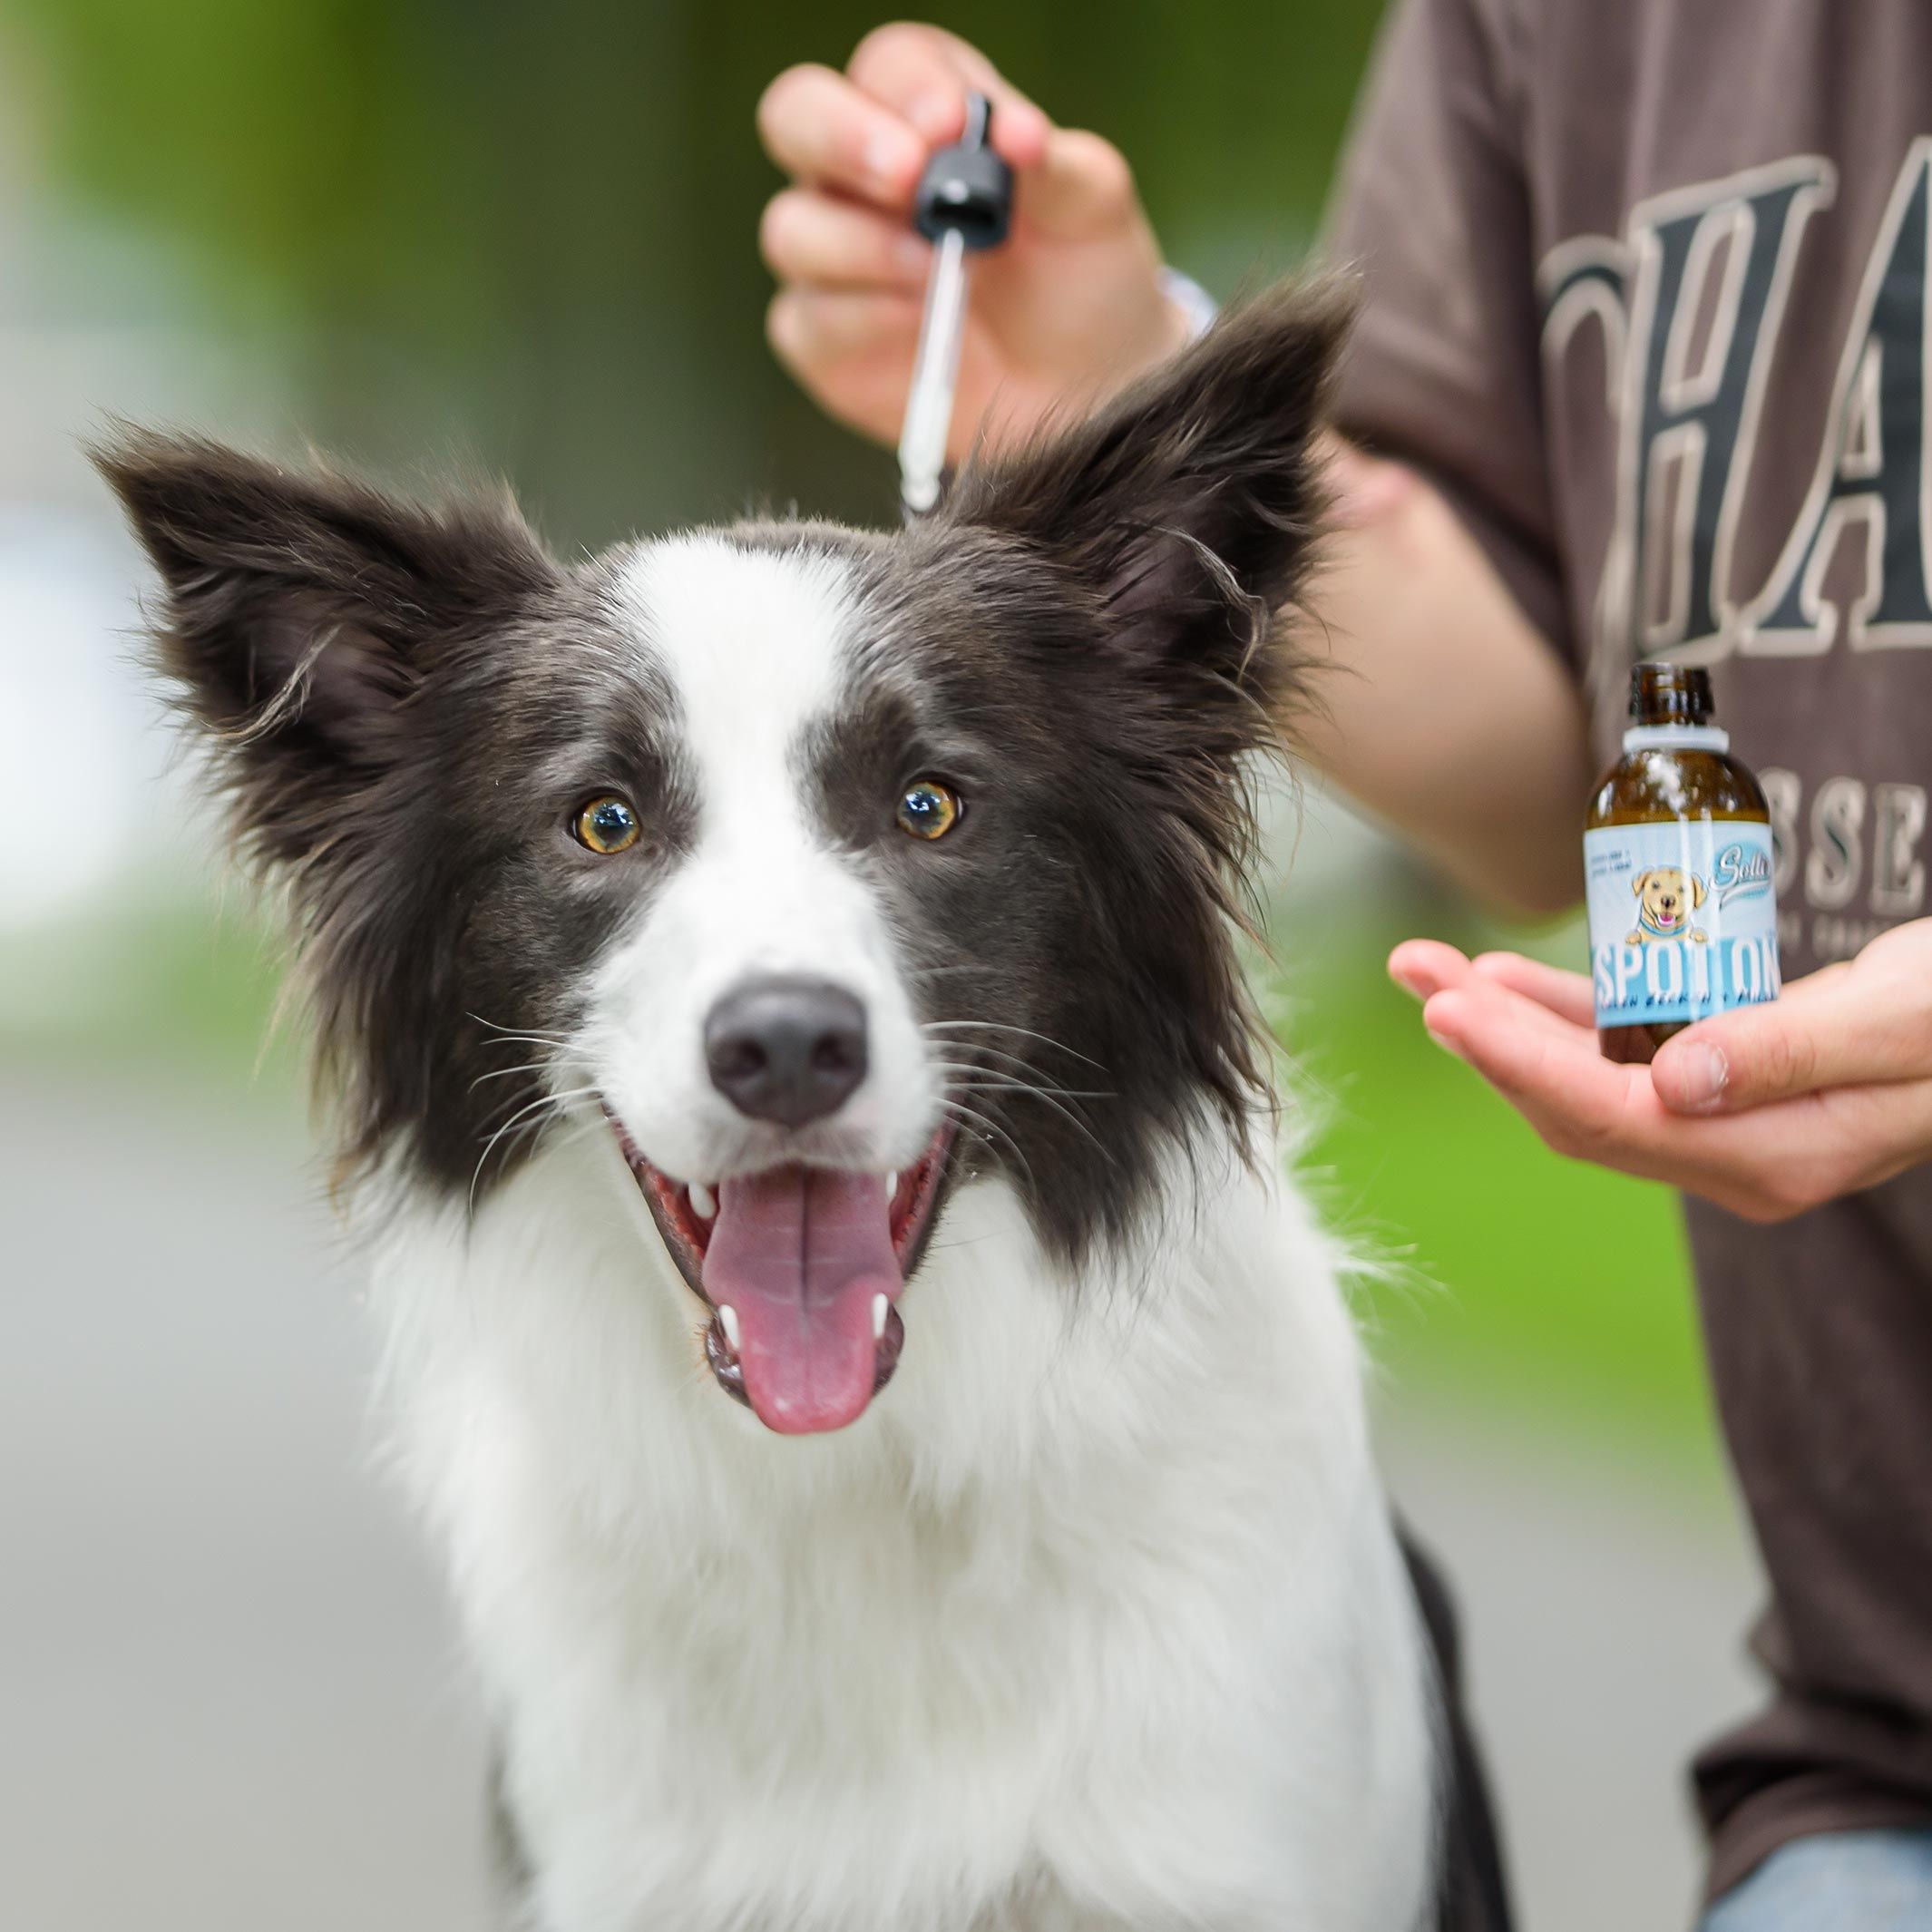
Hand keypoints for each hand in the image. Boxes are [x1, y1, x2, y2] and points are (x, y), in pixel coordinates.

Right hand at [756, 23, 1189, 457]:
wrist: (1082, 388)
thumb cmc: (1079, 280)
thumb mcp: (1090, 211)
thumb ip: (1055, 165)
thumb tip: (1016, 134)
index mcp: (926, 114)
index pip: (889, 68)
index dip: (909, 89)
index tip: (952, 125)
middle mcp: (862, 175)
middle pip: (797, 116)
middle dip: (844, 139)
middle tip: (906, 177)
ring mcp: (832, 253)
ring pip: (793, 227)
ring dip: (865, 246)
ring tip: (936, 272)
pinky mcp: (823, 336)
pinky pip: (808, 319)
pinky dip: (862, 321)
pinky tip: (918, 327)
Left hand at [1388, 921, 1931, 1221]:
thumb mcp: (1900, 1023)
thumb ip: (1789, 1051)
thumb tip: (1671, 1083)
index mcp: (1774, 1156)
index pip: (1616, 1119)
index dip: (1524, 1065)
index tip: (1452, 1010)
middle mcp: (1731, 1153)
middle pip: (1577, 1105)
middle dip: (1490, 1041)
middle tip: (1421, 971)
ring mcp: (1718, 1121)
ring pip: (1581, 1080)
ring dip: (1504, 1025)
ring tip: (1431, 967)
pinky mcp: (1714, 1080)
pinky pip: (1614, 1053)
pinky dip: (1555, 1014)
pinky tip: (1502, 978)